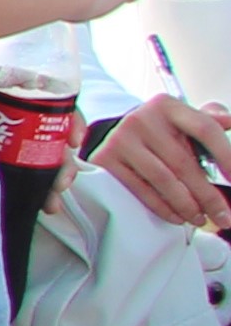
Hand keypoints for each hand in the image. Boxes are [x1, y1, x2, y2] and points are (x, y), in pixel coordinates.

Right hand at [97, 96, 230, 233]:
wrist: (117, 133)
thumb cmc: (160, 131)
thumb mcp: (184, 120)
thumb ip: (210, 119)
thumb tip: (230, 121)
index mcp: (168, 106)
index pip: (204, 129)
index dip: (226, 156)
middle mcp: (142, 119)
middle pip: (183, 162)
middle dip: (208, 195)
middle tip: (224, 215)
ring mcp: (121, 139)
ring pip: (163, 179)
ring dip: (187, 205)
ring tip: (201, 219)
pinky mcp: (106, 159)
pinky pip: (140, 189)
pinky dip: (162, 207)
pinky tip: (177, 216)